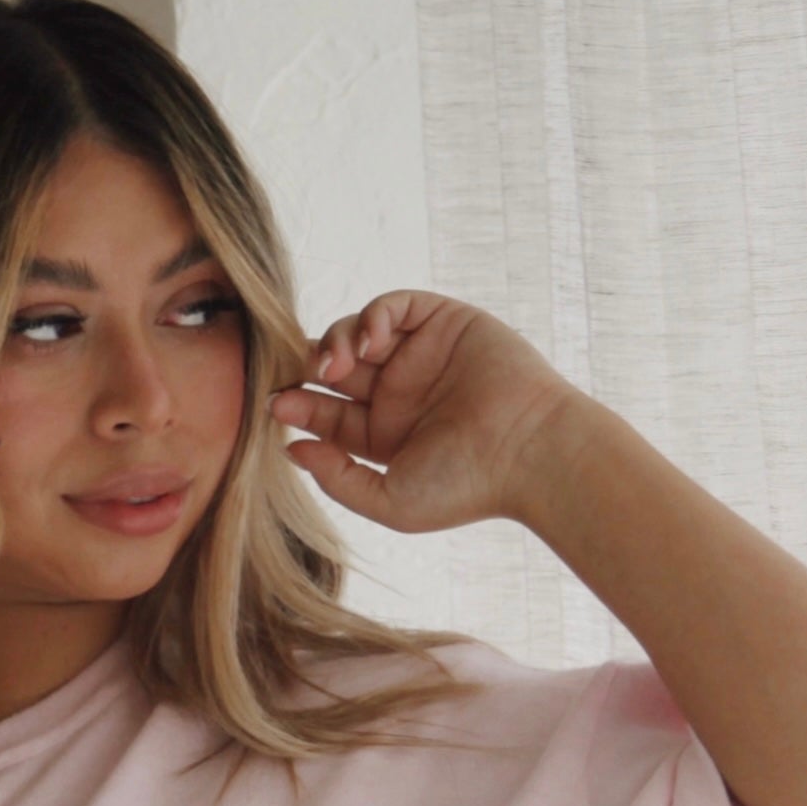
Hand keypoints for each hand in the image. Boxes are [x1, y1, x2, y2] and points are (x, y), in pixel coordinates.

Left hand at [268, 290, 587, 536]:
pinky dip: (372, 317)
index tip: (278, 408)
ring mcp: (421, 355)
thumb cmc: (466, 486)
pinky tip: (368, 344)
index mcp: (384, 434)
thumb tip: (292, 450)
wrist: (528, 452)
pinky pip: (393, 306)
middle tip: (297, 380)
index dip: (299, 406)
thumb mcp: (388, 499)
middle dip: (309, 369)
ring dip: (336, 342)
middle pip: (336, 368)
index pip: (328, 413)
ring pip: (357, 332)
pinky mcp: (444, 322)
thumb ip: (337, 478)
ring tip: (335, 366)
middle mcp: (400, 392)